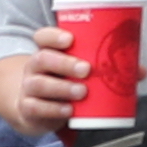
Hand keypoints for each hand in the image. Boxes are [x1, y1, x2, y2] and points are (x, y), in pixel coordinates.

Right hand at [0, 21, 87, 135]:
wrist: (37, 111)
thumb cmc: (62, 83)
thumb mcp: (72, 69)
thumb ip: (88, 61)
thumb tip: (119, 59)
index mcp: (45, 52)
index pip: (43, 37)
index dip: (54, 36)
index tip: (70, 39)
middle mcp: (34, 67)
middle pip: (42, 59)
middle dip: (65, 63)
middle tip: (85, 69)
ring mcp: (28, 87)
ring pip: (39, 84)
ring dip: (63, 88)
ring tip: (82, 92)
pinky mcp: (28, 108)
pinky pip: (36, 107)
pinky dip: (54, 109)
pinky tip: (69, 110)